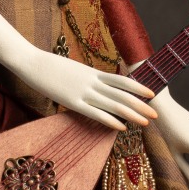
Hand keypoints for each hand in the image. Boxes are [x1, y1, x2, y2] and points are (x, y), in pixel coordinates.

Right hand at [0, 8, 157, 131]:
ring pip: (114, 104)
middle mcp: (92, 81)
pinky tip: (121, 128)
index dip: (139, 87)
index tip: (152, 93)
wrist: (31, 62)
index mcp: (93, 72)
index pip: (122, 80)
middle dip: (141, 104)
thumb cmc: (49, 66)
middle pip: (123, 94)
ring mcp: (83, 91)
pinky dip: (110, 120)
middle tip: (156, 114)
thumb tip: (95, 83)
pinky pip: (95, 113)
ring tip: (146, 122)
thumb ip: (86, 77)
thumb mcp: (73, 70)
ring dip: (132, 114)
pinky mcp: (72, 102)